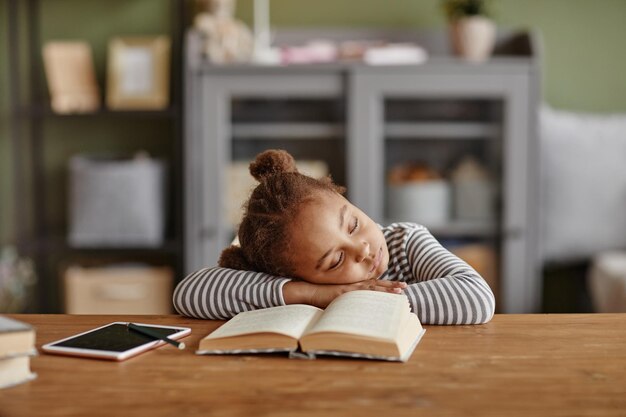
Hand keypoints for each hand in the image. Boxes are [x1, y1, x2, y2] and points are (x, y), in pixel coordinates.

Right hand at [283, 279, 406, 308]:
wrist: (303, 291)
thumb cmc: (316, 296)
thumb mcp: (334, 299)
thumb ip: (344, 301)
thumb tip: (352, 311)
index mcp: (351, 286)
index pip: (371, 285)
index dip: (384, 286)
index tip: (397, 287)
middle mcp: (352, 285)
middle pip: (375, 284)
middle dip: (390, 286)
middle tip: (405, 287)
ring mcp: (348, 288)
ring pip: (372, 287)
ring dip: (387, 289)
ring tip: (400, 290)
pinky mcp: (343, 292)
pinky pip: (361, 293)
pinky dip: (373, 293)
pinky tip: (382, 295)